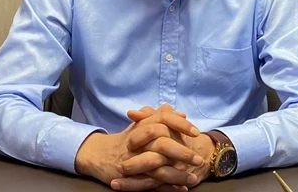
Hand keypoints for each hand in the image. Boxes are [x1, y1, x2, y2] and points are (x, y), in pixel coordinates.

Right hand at [74, 105, 201, 190]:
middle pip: (162, 143)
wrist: (99, 154)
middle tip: (198, 160)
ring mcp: (133, 160)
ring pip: (158, 167)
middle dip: (182, 152)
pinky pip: (150, 184)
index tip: (197, 132)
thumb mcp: (141, 124)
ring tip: (192, 179)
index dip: (180, 125)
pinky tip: (180, 189)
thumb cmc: (126, 139)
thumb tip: (181, 113)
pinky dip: (166, 187)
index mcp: (142, 126)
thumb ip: (160, 116)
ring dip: (177, 174)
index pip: (163, 119)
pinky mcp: (130, 177)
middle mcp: (138, 142)